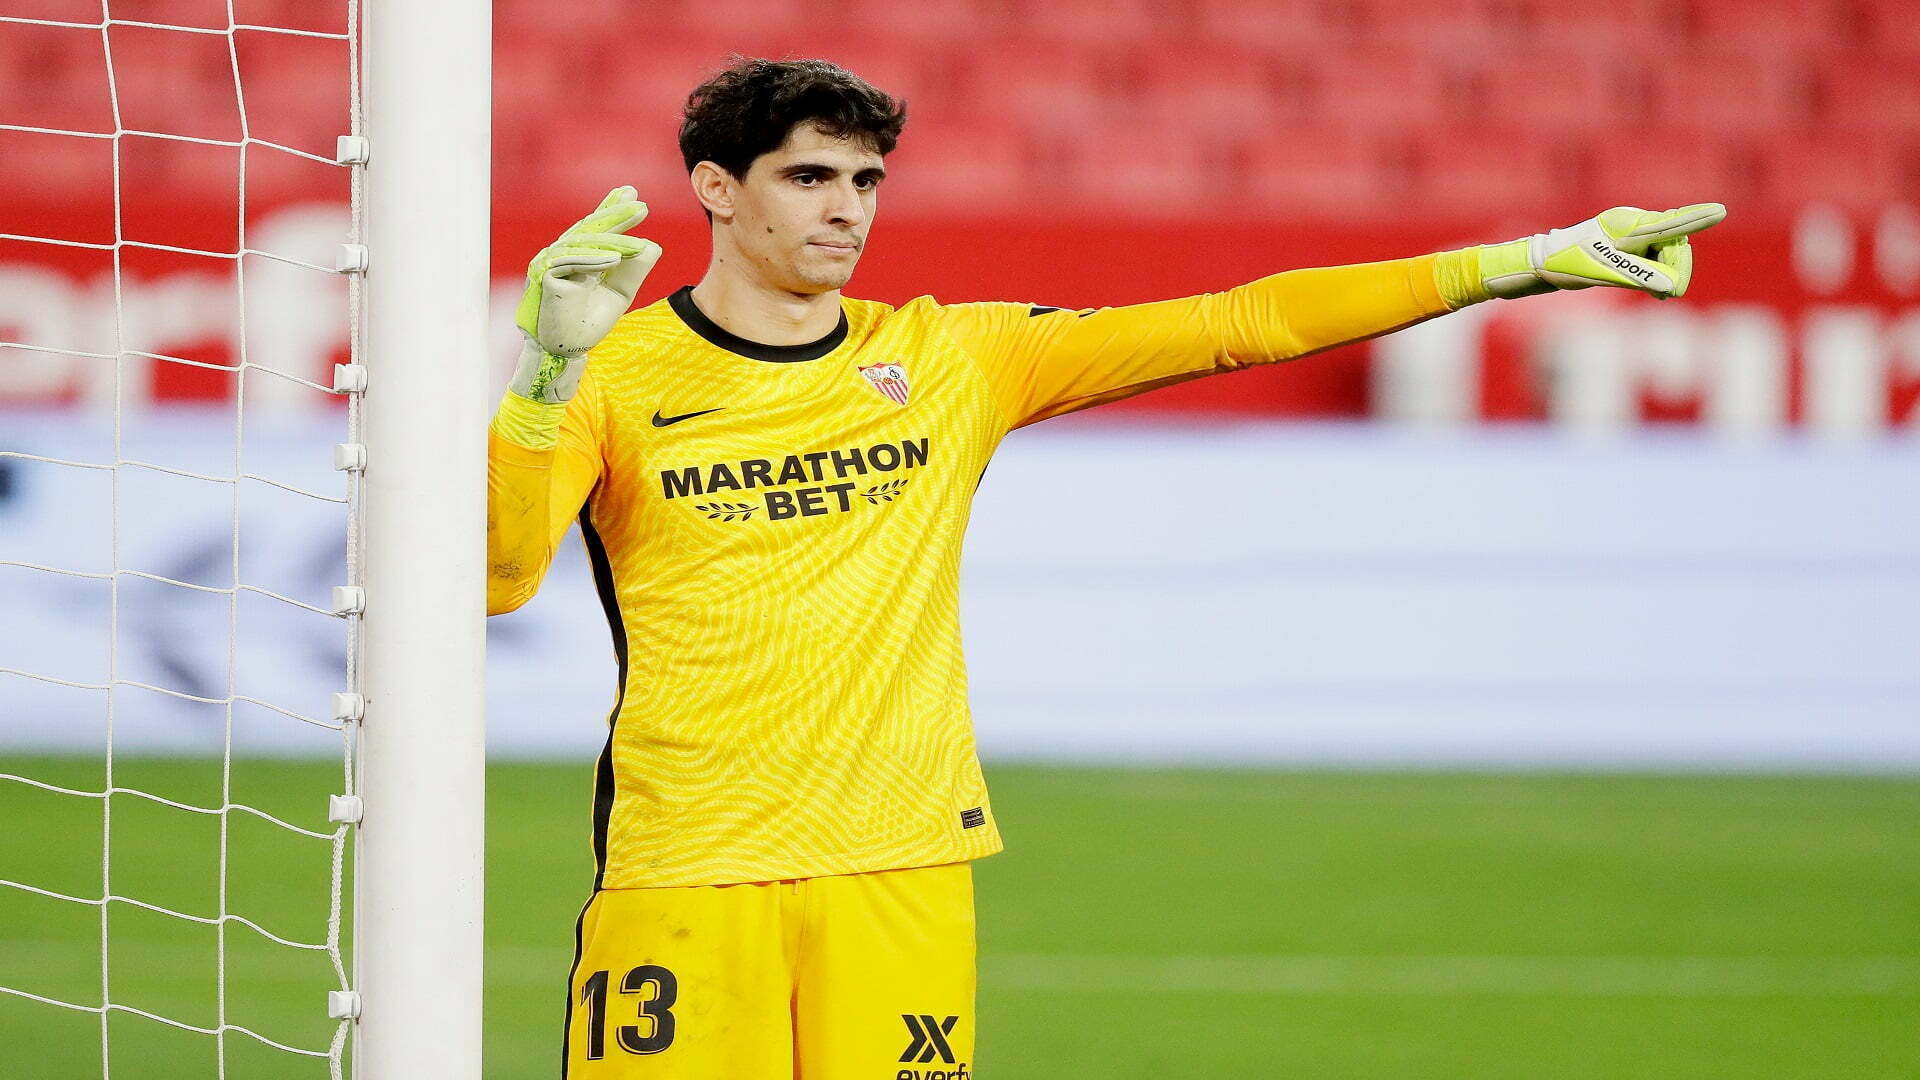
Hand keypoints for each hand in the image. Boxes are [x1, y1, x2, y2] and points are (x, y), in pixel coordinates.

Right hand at [509, 186, 662, 403]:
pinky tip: (612, 259)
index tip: (633, 193)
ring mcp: (551, 262)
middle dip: (615, 216)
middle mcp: (563, 253)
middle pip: (591, 229)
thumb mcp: (620, 292)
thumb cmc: (589, 320)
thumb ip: (634, 270)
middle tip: (640, 206)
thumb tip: (654, 245)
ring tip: (636, 243)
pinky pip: (568, 263)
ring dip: (610, 241)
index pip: (598, 227)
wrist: (568, 348)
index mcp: (581, 254)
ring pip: (582, 244)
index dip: (613, 209)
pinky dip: (591, 260)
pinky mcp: (543, 277)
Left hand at [1481, 203, 1726, 300]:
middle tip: (1668, 295)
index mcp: (1627, 225)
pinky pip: (1659, 254)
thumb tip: (1673, 287)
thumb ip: (1641, 277)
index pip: (1667, 226)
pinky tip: (1659, 290)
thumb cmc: (1571, 264)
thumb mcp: (1604, 275)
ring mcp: (1634, 229)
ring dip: (1668, 273)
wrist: (1547, 261)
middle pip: (1675, 244)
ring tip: (1659, 294)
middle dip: (1676, 270)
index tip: (1720, 211)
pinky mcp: (1633, 240)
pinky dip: (1661, 271)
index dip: (1695, 220)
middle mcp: (1634, 221)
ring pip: (1669, 251)